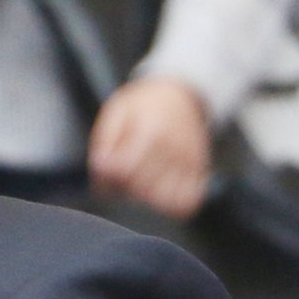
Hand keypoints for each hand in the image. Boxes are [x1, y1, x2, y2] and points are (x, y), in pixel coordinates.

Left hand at [88, 76, 212, 220]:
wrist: (179, 94)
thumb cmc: (142, 105)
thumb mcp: (116, 112)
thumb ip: (105, 142)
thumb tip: (99, 169)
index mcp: (150, 132)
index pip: (125, 171)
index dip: (106, 176)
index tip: (104, 168)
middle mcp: (173, 149)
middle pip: (143, 189)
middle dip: (124, 187)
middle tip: (120, 173)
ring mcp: (189, 162)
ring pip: (167, 201)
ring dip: (148, 199)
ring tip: (140, 182)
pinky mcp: (199, 170)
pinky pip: (188, 202)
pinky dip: (171, 204)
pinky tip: (158, 189)